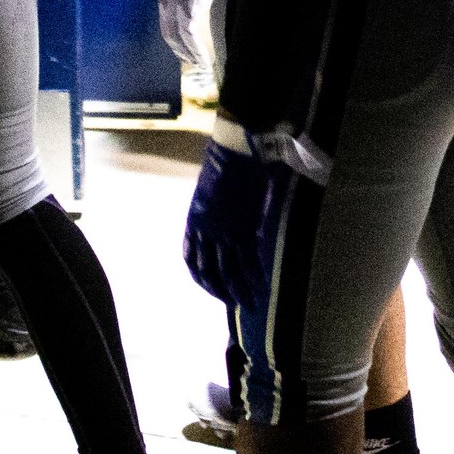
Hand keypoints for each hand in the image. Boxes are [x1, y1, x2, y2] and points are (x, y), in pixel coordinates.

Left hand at [158, 0, 225, 72]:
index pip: (165, 24)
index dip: (172, 39)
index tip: (179, 48)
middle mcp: (166, 6)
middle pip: (170, 35)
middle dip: (180, 51)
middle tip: (189, 62)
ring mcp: (177, 9)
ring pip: (180, 39)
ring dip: (190, 54)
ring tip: (198, 65)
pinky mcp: (189, 11)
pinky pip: (191, 37)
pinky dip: (197, 50)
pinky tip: (203, 59)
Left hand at [183, 130, 302, 312]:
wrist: (235, 149)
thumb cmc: (226, 162)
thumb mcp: (210, 192)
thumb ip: (214, 213)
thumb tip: (228, 227)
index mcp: (194, 220)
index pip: (191, 258)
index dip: (200, 277)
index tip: (209, 287)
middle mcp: (205, 231)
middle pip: (209, 270)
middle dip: (220, 290)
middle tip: (233, 303)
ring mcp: (223, 232)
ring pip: (229, 271)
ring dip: (239, 291)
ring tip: (250, 303)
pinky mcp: (243, 229)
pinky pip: (248, 261)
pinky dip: (254, 277)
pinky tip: (262, 286)